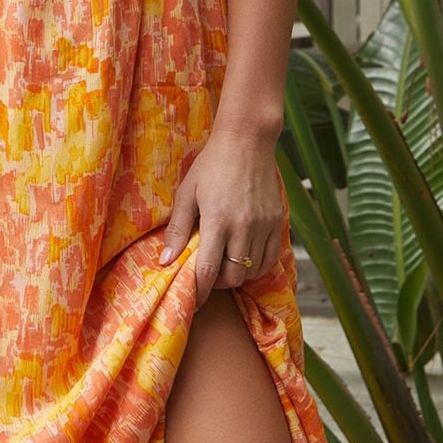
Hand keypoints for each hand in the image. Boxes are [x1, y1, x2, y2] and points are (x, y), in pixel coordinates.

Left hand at [156, 121, 282, 298]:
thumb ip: (178, 229)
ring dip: (237, 275)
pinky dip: (257, 267)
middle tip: (208, 276)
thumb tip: (165, 261)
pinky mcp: (277, 221)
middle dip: (218, 285)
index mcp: (218, 221)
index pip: (209, 271)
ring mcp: (264, 225)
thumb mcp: (187, 193)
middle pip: (233, 277)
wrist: (247, 141)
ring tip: (225, 266)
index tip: (193, 301)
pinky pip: (270, 258)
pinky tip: (244, 259)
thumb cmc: (211, 165)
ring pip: (252, 270)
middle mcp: (244, 227)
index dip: (200, 292)